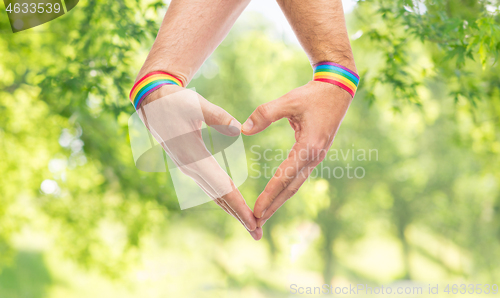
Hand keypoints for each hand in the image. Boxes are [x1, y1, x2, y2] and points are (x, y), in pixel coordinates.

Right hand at [138, 85, 262, 239]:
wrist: (153, 102)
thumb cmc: (175, 101)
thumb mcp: (196, 105)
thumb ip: (217, 116)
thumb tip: (239, 128)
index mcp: (194, 157)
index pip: (222, 187)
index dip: (239, 206)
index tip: (253, 221)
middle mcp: (191, 168)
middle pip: (220, 198)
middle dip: (239, 216)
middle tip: (258, 234)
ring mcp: (189, 168)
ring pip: (215, 195)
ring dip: (233, 211)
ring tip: (250, 225)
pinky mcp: (191, 164)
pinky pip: (210, 187)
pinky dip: (224, 199)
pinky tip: (233, 206)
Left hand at [242, 81, 351, 226]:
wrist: (338, 89)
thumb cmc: (313, 94)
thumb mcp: (289, 100)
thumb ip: (265, 114)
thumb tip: (243, 129)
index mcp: (309, 146)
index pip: (285, 176)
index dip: (270, 194)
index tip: (256, 209)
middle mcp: (315, 156)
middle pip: (291, 188)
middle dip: (274, 206)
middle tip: (257, 222)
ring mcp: (317, 157)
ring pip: (296, 184)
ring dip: (280, 200)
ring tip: (264, 214)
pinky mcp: (315, 153)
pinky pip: (298, 176)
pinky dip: (286, 188)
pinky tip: (277, 195)